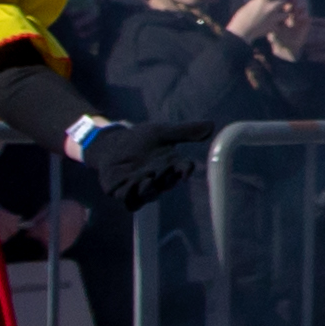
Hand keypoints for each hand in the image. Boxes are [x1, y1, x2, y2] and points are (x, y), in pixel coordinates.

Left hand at [84, 121, 215, 210]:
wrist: (112, 146)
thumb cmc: (140, 140)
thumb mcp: (161, 132)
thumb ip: (184, 131)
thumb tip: (211, 125)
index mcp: (171, 165)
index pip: (184, 168)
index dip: (186, 170)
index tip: (186, 169)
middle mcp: (159, 179)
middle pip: (167, 183)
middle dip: (166, 179)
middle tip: (165, 171)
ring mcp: (141, 188)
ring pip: (149, 194)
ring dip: (149, 189)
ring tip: (148, 179)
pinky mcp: (122, 192)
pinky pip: (129, 200)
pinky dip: (130, 195)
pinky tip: (130, 185)